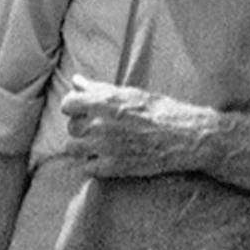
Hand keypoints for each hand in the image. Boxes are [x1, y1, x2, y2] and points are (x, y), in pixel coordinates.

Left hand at [61, 74, 221, 177]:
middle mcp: (99, 123)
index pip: (67, 103)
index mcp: (103, 101)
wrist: (182, 136)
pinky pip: (86, 168)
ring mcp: (104, 147)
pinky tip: (103, 158)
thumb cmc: (159, 109)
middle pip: (71, 126)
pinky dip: (91, 164)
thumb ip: (98, 88)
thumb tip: (77, 81)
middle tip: (94, 127)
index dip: (74, 106)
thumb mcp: (128, 92)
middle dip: (80, 126)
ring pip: (72, 148)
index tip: (82, 109)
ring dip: (81, 146)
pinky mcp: (112, 167)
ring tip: (94, 144)